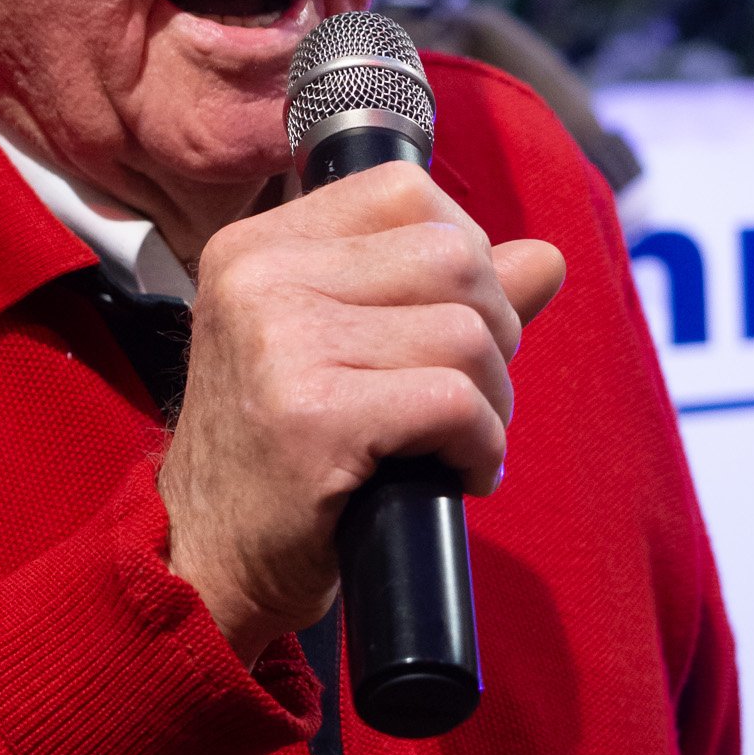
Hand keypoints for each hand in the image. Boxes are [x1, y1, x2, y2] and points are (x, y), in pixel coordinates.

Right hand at [157, 161, 564, 665]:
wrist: (208, 563)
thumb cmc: (278, 458)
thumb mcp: (341, 352)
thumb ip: (436, 295)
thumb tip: (545, 257)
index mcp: (256, 247)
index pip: (405, 191)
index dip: (462, 254)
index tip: (446, 325)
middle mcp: (258, 278)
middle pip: (452, 256)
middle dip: (492, 332)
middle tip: (462, 397)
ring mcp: (280, 343)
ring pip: (466, 332)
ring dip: (491, 400)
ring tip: (454, 442)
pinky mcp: (313, 415)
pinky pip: (456, 401)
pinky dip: (481, 446)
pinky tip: (456, 473)